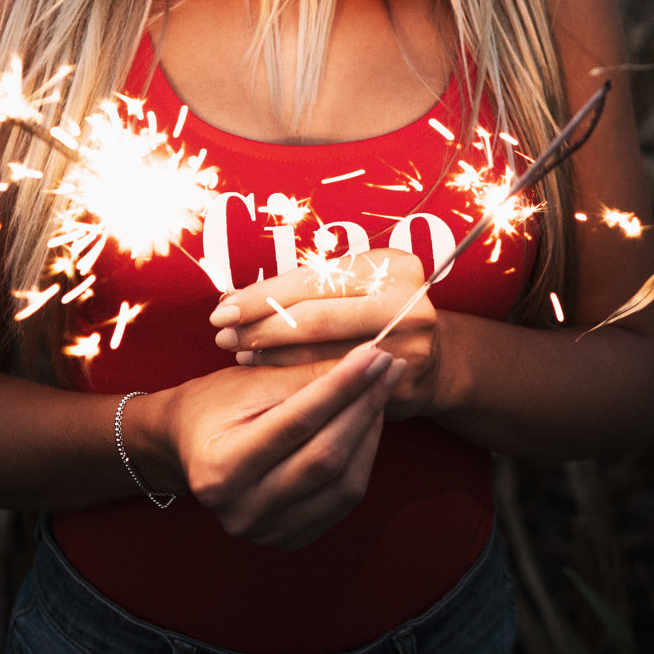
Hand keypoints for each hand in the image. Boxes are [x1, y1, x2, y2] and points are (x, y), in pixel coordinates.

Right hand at [148, 343, 404, 549]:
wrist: (186, 446)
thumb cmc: (215, 403)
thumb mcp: (250, 380)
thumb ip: (305, 375)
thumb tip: (367, 360)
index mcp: (222, 467)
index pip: (297, 423)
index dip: (342, 387)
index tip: (375, 355)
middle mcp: (242, 510)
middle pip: (325, 458)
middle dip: (364, 407)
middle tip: (389, 367)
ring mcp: (266, 532)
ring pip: (343, 486)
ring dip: (370, 434)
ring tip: (380, 393)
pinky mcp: (288, 539)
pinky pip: (341, 502)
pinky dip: (361, 461)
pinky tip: (366, 427)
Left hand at [208, 249, 440, 420]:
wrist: (432, 358)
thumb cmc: (374, 311)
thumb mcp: (353, 285)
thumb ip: (306, 287)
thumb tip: (232, 298)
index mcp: (393, 266)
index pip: (314, 280)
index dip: (264, 295)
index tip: (224, 307)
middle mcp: (408, 303)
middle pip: (316, 318)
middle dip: (261, 327)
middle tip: (222, 334)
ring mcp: (409, 347)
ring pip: (320, 354)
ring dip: (271, 354)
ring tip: (239, 351)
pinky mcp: (398, 386)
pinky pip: (332, 384)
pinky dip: (292, 378)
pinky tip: (266, 373)